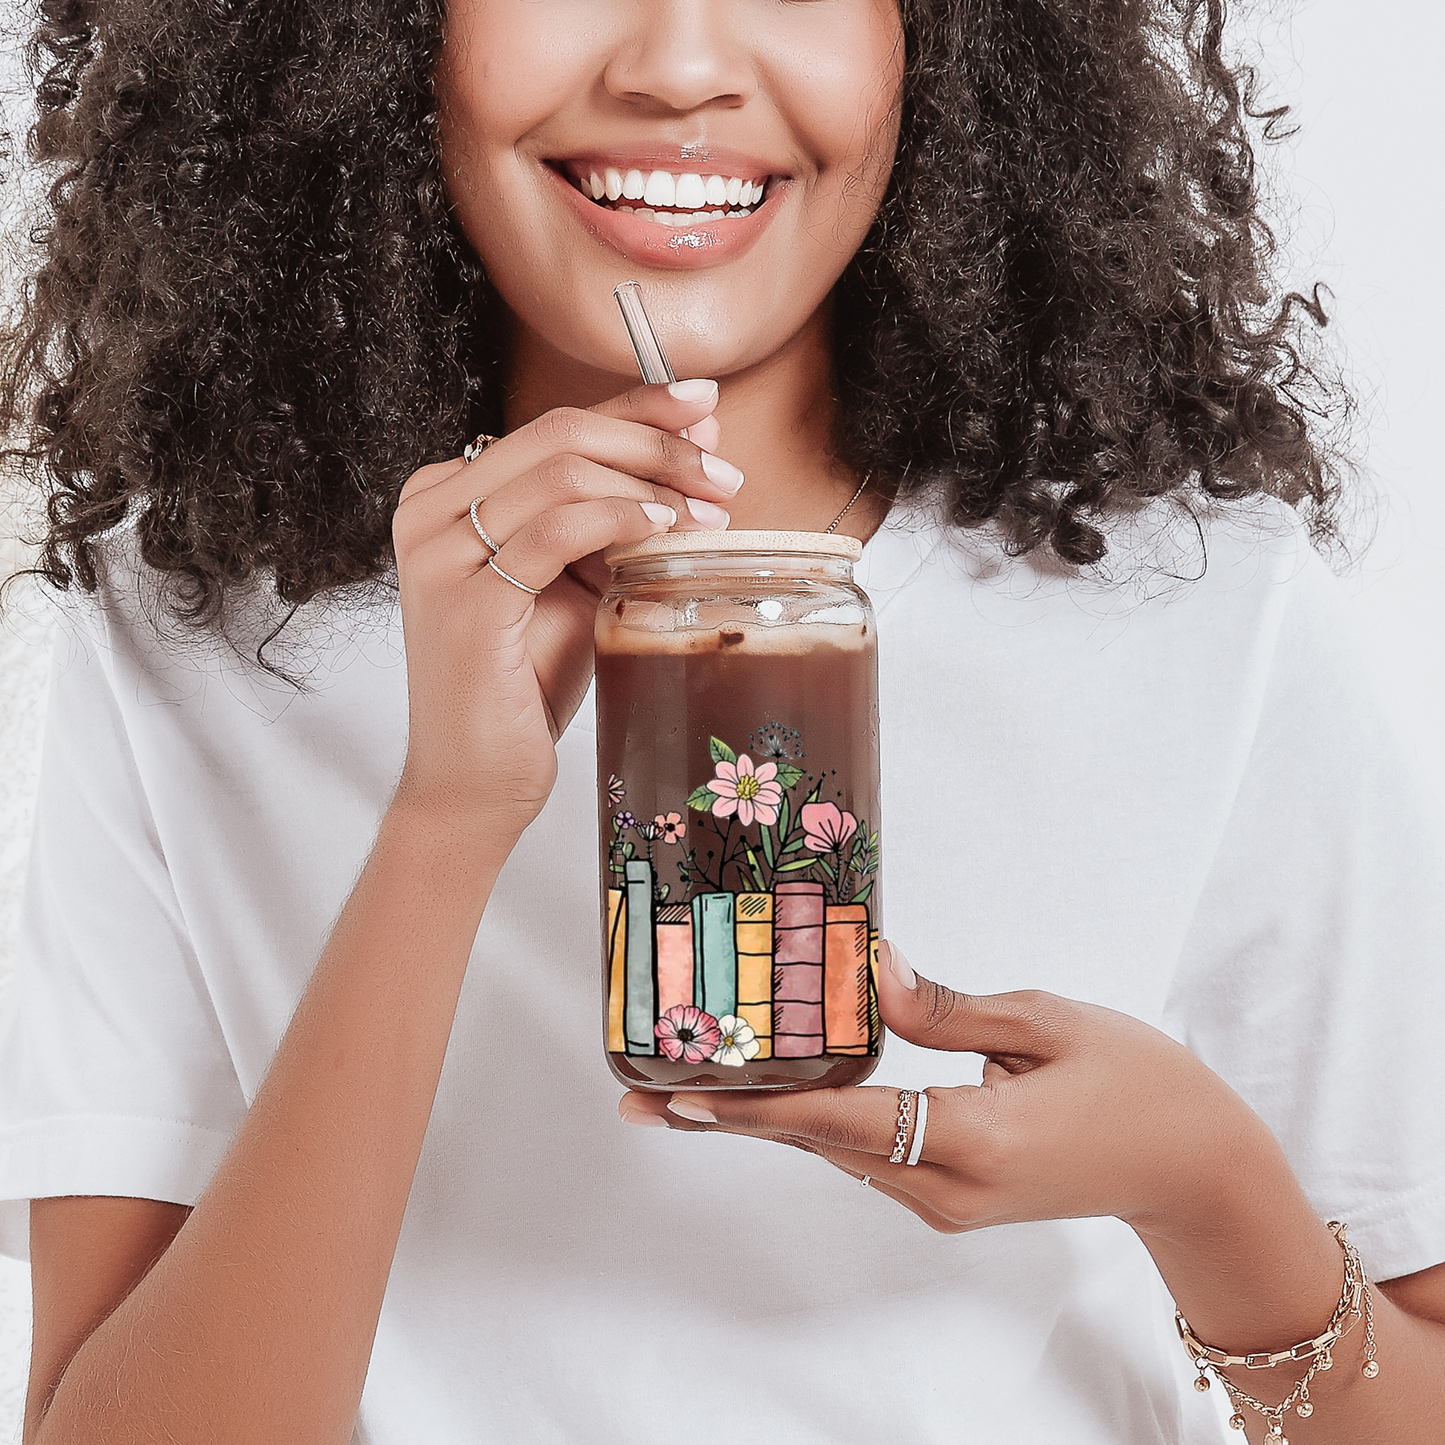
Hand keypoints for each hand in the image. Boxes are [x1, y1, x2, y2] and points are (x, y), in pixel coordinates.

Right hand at [391, 380, 742, 839]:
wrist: (477, 779)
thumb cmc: (525, 680)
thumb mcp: (576, 579)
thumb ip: (616, 512)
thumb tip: (696, 440)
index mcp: (446, 493)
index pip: (553, 425)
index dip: (636, 405)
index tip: (705, 404)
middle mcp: (428, 509)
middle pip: (559, 433)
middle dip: (656, 442)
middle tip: (723, 471)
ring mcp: (437, 551)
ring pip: (562, 472)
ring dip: (652, 482)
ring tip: (710, 511)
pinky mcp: (464, 599)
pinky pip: (556, 530)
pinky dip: (620, 519)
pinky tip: (664, 530)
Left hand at [620, 943, 1286, 1238]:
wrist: (1196, 1171)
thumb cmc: (1141, 1084)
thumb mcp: (1046, 1022)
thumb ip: (945, 1006)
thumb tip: (866, 969)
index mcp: (976, 1140)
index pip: (843, 1118)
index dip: (757, 1105)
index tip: (681, 1096)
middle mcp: (947, 1187)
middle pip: (820, 1142)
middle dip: (731, 1117)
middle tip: (642, 1096)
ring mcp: (946, 1202)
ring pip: (837, 1151)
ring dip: (765, 1119)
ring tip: (687, 1085)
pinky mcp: (952, 1197)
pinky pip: (868, 1155)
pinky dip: (816, 1124)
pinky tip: (775, 1094)